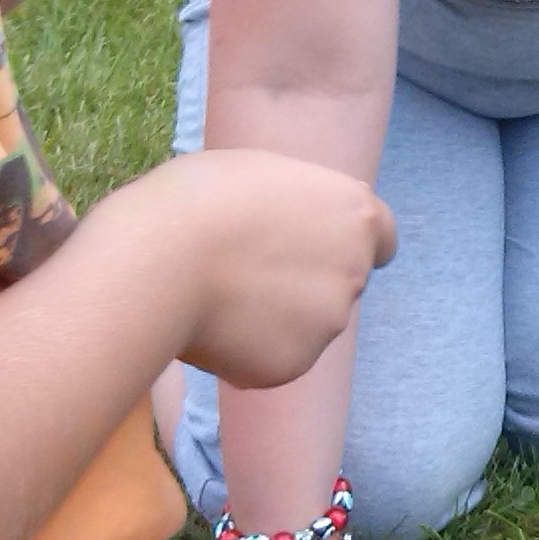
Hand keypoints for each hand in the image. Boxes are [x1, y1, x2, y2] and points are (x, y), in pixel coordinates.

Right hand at [91, 148, 393, 391]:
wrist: (158, 262)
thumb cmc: (198, 199)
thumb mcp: (262, 173)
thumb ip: (301, 201)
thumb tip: (311, 218)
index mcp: (353, 215)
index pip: (381, 238)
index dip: (348, 243)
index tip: (320, 246)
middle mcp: (354, 272)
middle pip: (339, 282)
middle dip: (303, 279)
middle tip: (244, 267)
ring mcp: (327, 324)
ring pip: (305, 323)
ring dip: (274, 315)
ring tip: (217, 293)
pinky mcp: (292, 366)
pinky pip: (271, 357)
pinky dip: (246, 348)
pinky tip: (210, 324)